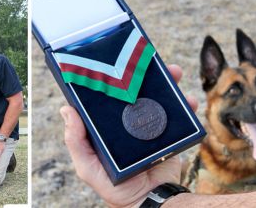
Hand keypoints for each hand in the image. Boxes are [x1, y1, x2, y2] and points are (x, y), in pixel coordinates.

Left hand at [60, 64, 197, 207]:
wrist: (149, 201)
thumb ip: (76, 142)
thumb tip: (66, 109)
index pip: (106, 99)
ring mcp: (147, 127)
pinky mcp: (166, 134)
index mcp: (107, 127)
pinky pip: (176, 116)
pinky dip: (185, 106)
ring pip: (157, 98)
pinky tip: (189, 101)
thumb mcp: (87, 167)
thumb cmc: (113, 187)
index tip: (114, 63)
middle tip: (151, 62)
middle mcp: (126, 123)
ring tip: (174, 72)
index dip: (110, 81)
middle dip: (144, 75)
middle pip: (135, 92)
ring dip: (167, 83)